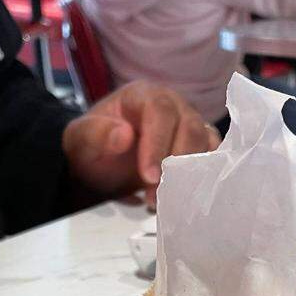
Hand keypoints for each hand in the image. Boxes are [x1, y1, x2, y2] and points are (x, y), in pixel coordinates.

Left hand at [62, 81, 219, 207]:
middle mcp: (173, 105)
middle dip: (176, 164)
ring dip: (189, 175)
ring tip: (165, 199)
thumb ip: (96, 134)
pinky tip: (184, 196)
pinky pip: (213, 158)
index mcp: (143, 95)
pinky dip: (203, 177)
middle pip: (190, 126)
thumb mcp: (81, 140)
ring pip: (205, 143)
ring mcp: (189, 125)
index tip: (149, 176)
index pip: (160, 111)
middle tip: (156, 195)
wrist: (103, 164)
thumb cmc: (94, 147)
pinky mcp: (200, 146)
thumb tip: (124, 135)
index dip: (158, 143)